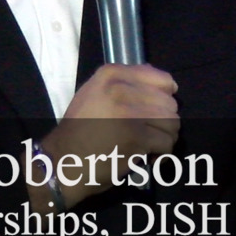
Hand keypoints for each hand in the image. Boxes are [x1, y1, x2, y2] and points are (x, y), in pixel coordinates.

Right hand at [37, 64, 178, 207]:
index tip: (153, 113)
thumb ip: (125, 83)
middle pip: (169, 103)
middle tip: (149, 134)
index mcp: (111, 74)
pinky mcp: (136, 138)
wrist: (63, 161)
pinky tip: (147, 157)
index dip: (164, 99)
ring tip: (149, 146)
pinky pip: (166, 143)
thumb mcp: (95, 94)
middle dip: (164, 122)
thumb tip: (165, 82)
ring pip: (172, 123)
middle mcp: (120, 89)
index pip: (163, 79)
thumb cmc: (80, 129)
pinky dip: (161, 154)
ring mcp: (129, 113)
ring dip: (165, 138)